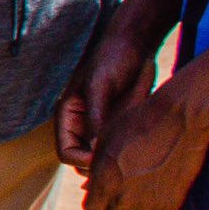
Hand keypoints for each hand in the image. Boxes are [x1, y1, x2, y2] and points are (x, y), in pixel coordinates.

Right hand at [57, 23, 157, 169]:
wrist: (135, 42)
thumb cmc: (113, 58)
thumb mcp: (100, 85)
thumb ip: (96, 117)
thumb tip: (97, 148)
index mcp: (68, 115)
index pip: (66, 153)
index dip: (84, 161)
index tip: (108, 159)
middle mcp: (82, 124)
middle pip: (82, 161)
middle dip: (99, 166)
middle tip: (124, 163)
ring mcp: (102, 125)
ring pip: (101, 157)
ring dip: (113, 162)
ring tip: (133, 159)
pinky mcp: (120, 123)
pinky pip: (118, 146)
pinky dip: (126, 154)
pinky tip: (141, 151)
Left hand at [83, 83, 208, 209]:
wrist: (177, 118)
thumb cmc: (138, 122)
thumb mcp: (106, 140)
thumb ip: (96, 167)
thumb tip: (89, 185)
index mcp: (103, 180)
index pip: (91, 209)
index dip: (96, 201)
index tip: (104, 192)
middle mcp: (122, 196)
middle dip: (113, 207)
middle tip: (122, 193)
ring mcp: (148, 202)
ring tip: (140, 194)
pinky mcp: (172, 202)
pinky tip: (157, 201)